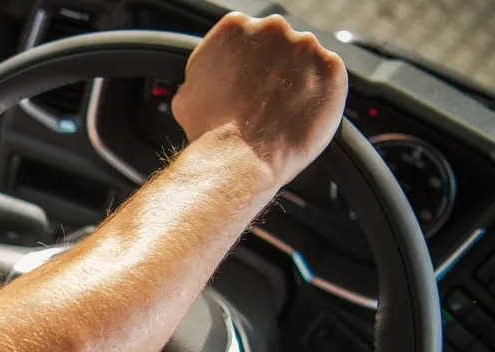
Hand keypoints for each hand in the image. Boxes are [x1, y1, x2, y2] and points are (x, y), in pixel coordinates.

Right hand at [172, 13, 347, 187]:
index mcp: (235, 27)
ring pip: (307, 61)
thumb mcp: (187, 94)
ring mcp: (305, 47)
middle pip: (280, 44)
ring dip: (300, 82)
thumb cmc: (210, 131)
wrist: (237, 158)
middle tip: (266, 100)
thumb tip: (203, 82)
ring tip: (283, 113)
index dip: (250, 63)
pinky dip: (321, 97)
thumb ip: (203, 76)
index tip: (250, 82)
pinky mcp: (331, 69)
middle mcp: (272, 28)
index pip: (250, 37)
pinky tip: (301, 115)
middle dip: (276, 69)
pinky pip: (330, 79)